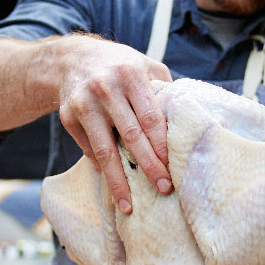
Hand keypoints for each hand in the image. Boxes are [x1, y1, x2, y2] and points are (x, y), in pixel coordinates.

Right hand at [56, 35, 173, 213]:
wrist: (71, 59)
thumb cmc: (119, 66)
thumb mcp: (144, 65)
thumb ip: (166, 89)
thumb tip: (196, 120)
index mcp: (130, 74)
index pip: (151, 117)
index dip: (162, 145)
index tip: (173, 167)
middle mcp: (106, 88)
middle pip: (131, 136)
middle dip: (148, 166)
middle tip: (163, 189)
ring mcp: (84, 104)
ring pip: (105, 151)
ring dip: (118, 181)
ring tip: (129, 205)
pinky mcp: (68, 117)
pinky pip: (89, 150)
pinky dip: (102, 169)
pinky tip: (113, 185)